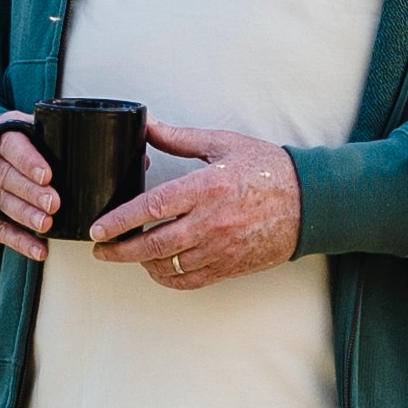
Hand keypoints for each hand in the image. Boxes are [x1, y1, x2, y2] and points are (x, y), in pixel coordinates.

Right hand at [0, 120, 55, 260]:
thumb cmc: (27, 143)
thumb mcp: (36, 130)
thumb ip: (57, 136)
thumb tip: (100, 142)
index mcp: (3, 136)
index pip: (13, 147)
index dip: (28, 162)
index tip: (47, 176)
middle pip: (7, 177)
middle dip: (30, 193)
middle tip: (54, 204)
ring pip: (0, 203)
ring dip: (24, 217)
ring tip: (47, 225)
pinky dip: (18, 241)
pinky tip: (39, 250)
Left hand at [91, 127, 302, 282]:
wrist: (310, 201)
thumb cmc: (268, 169)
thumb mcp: (223, 144)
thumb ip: (180, 139)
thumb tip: (148, 126)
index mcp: (206, 187)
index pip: (151, 208)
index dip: (119, 220)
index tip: (98, 228)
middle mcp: (211, 222)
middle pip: (152, 245)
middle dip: (119, 250)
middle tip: (101, 248)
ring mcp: (220, 248)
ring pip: (167, 266)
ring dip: (141, 263)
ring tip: (129, 254)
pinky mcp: (229, 266)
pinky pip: (189, 281)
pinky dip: (167, 278)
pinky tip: (157, 268)